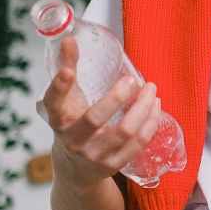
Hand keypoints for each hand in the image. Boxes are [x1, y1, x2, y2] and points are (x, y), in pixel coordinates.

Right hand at [39, 36, 162, 190]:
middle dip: (117, 97)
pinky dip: (150, 123)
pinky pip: (138, 144)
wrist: (75, 170)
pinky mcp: (113, 165)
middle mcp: (73, 139)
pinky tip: (155, 107)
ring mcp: (93, 155)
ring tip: (152, 90)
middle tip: (134, 80)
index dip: (59, 86)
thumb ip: (67, 68)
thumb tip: (69, 39)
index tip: (68, 71)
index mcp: (58, 118)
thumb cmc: (72, 123)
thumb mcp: (65, 100)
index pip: (54, 102)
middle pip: (95, 118)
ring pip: (124, 131)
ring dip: (143, 108)